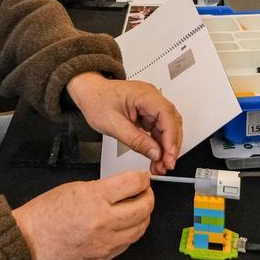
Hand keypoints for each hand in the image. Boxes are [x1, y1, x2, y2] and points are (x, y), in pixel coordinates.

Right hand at [12, 171, 152, 259]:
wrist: (27, 243)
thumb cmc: (43, 216)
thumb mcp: (73, 188)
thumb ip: (101, 188)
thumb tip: (123, 188)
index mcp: (94, 198)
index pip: (134, 184)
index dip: (142, 179)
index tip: (142, 178)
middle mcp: (103, 221)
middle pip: (144, 208)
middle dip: (148, 197)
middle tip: (145, 193)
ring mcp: (105, 242)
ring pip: (140, 229)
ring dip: (144, 216)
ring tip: (138, 209)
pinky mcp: (103, 258)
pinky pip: (127, 244)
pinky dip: (131, 233)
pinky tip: (125, 226)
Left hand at [67, 73, 181, 174]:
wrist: (88, 93)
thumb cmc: (97, 100)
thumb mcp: (114, 125)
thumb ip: (136, 141)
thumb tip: (155, 153)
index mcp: (144, 95)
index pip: (167, 116)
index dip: (171, 138)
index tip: (170, 156)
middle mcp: (151, 98)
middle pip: (171, 122)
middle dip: (171, 146)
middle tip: (166, 165)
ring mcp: (150, 106)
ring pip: (166, 129)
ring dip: (165, 148)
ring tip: (160, 166)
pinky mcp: (147, 114)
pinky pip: (158, 130)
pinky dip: (158, 145)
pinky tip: (156, 157)